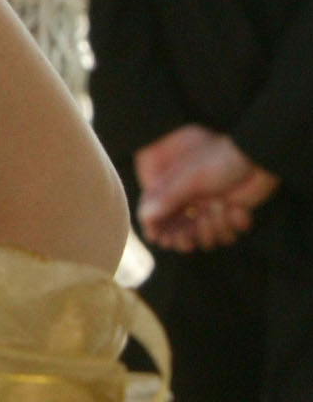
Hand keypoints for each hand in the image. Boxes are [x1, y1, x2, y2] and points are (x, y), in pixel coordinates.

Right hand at [137, 124, 278, 252]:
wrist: (257, 158)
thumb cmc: (220, 161)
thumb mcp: (191, 179)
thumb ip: (167, 199)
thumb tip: (145, 217)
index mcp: (175, 190)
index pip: (157, 214)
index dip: (156, 228)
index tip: (160, 240)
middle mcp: (191, 202)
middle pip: (180, 231)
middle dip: (185, 237)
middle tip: (187, 243)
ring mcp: (211, 210)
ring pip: (206, 236)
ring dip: (214, 228)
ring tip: (221, 207)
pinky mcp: (231, 215)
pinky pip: (228, 233)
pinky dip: (234, 225)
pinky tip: (238, 209)